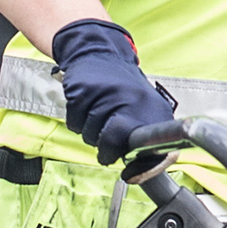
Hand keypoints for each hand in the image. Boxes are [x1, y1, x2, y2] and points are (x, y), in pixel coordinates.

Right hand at [50, 19, 178, 163]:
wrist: (100, 53)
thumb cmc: (123, 89)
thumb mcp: (146, 109)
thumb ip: (146, 139)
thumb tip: (141, 173)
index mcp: (152, 108)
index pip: (149, 147)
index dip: (141, 167)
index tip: (132, 174)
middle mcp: (130, 100)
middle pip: (111, 144)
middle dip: (106, 150)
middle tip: (107, 143)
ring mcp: (104, 94)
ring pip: (89, 136)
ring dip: (91, 133)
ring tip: (98, 114)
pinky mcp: (81, 91)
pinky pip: (74, 123)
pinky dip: (77, 120)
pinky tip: (86, 105)